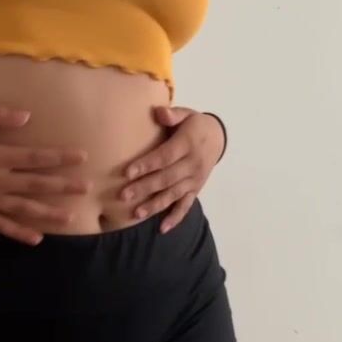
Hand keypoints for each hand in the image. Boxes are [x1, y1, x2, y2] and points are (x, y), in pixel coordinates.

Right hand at [0, 105, 89, 244]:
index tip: (82, 157)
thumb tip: (27, 116)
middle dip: (63, 185)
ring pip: (23, 208)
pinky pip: (0, 225)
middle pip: (36, 184)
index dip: (60, 157)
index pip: (35, 157)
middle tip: (87, 188)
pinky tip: (36, 238)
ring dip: (48, 212)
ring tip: (71, 217)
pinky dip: (19, 233)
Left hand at [120, 106, 224, 232]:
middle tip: (123, 195)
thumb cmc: (194, 125)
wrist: (218, 138)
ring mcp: (194, 180)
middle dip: (144, 188)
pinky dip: (176, 218)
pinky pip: (186, 206)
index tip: (127, 172)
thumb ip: (173, 115)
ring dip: (155, 205)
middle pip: (166, 178)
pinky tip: (163, 228)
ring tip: (136, 214)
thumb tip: (159, 112)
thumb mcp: (187, 114)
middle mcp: (192, 165)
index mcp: (188, 144)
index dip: (146, 165)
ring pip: (173, 195)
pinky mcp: (195, 190)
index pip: (165, 157)